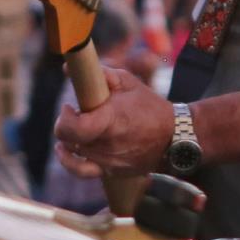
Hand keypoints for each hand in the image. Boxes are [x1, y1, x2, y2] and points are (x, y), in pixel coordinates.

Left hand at [53, 67, 172, 178]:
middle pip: (69, 139)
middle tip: (75, 112)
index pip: (76, 128)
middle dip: (66, 123)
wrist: (173, 138)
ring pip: (73, 151)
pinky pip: (81, 171)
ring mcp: (108, 161)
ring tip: (82, 124)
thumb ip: (99, 74)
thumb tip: (67, 68)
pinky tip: (65, 150)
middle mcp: (108, 144)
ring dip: (72, 137)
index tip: (70, 106)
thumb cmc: (149, 106)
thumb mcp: (127, 82)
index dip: (66, 118)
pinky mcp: (110, 171)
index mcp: (112, 120)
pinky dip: (69, 162)